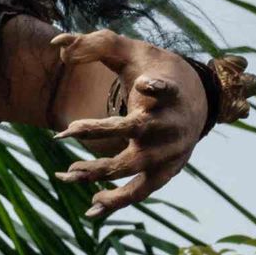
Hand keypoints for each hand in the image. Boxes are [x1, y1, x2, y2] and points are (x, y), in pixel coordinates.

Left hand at [45, 33, 210, 219]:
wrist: (197, 103)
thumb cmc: (157, 74)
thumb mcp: (135, 53)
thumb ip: (98, 44)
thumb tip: (58, 46)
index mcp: (170, 94)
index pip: (165, 91)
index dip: (157, 89)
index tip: (145, 83)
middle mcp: (170, 125)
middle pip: (138, 131)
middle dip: (102, 132)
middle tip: (68, 129)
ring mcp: (168, 153)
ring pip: (132, 168)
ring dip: (97, 172)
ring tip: (65, 174)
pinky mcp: (164, 173)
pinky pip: (138, 193)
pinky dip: (115, 203)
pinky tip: (89, 210)